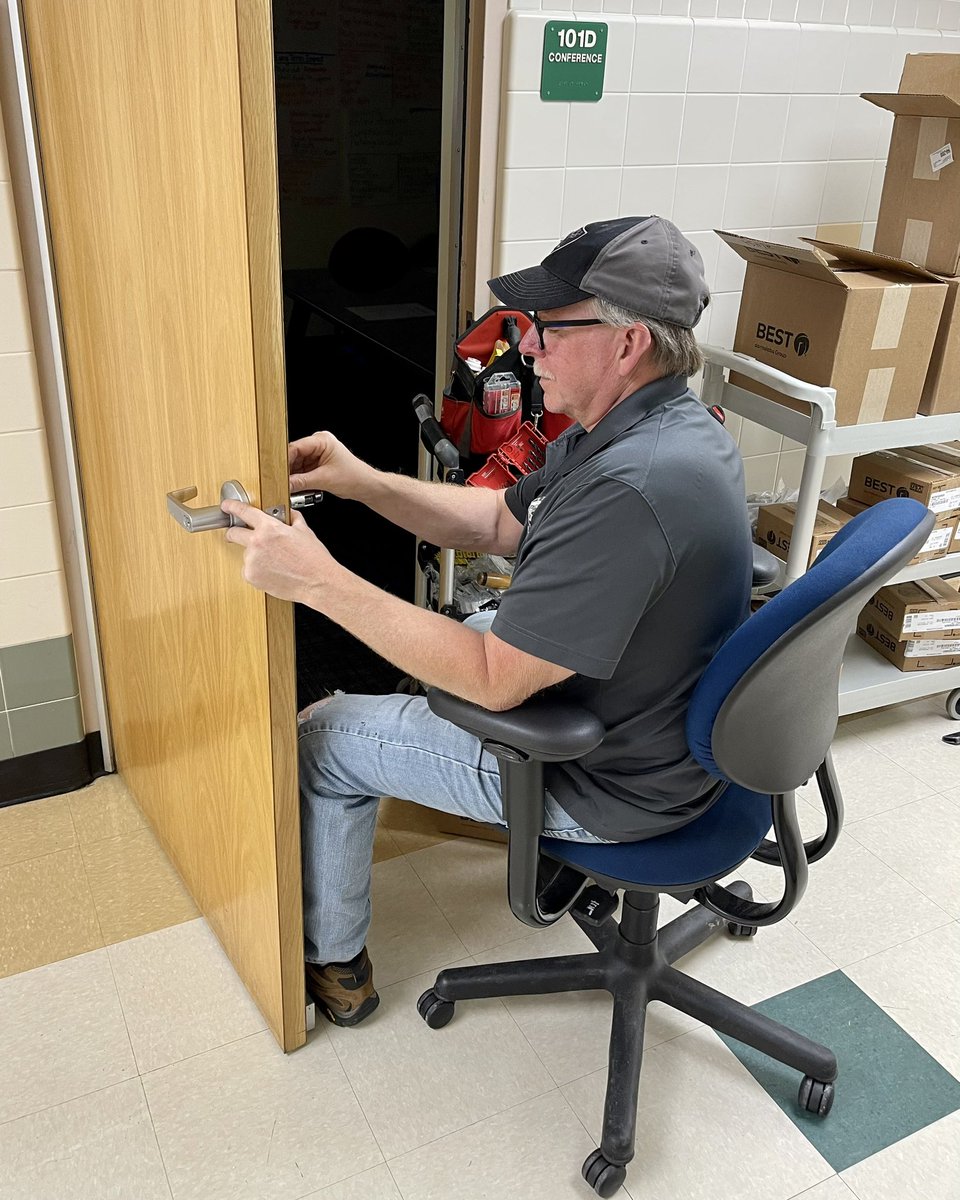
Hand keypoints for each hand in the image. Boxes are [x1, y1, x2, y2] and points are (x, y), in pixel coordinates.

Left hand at [221, 500, 337, 603]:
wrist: (317, 582)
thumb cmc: (313, 558)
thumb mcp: (304, 531)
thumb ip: (292, 518)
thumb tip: (288, 513)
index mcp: (269, 528)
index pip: (243, 512)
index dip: (232, 506)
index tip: (226, 506)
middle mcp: (256, 543)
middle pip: (233, 534)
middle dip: (233, 533)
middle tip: (239, 535)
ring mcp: (252, 561)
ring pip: (245, 555)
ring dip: (254, 556)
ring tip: (274, 562)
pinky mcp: (251, 577)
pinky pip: (249, 570)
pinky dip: (257, 571)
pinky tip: (273, 572)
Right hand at [288, 431, 370, 498]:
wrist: (365, 486)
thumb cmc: (354, 477)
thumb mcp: (325, 480)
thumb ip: (302, 482)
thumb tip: (286, 484)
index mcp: (322, 440)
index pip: (296, 447)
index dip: (284, 460)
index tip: (276, 471)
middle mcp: (318, 445)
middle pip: (294, 456)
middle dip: (288, 470)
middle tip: (281, 481)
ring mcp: (316, 455)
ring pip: (296, 465)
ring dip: (293, 477)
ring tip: (290, 486)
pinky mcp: (316, 465)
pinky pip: (301, 471)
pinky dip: (298, 480)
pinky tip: (296, 487)